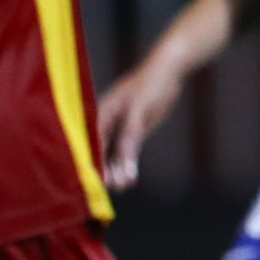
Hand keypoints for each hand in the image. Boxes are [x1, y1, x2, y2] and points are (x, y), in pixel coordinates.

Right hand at [97, 58, 185, 190]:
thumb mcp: (139, 110)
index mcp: (101, 113)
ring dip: (117, 170)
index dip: (90, 163)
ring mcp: (120, 127)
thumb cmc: (150, 85)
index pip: (90, 144)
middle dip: (104, 170)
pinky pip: (127, 152)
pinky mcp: (133, 131)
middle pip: (100, 152)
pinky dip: (128, 164)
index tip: (92, 183)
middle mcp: (107, 122)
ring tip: (124, 187)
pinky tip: (131, 179)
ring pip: (114, 154)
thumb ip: (129, 137)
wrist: (169, 70)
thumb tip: (123, 167)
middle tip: (112, 188)